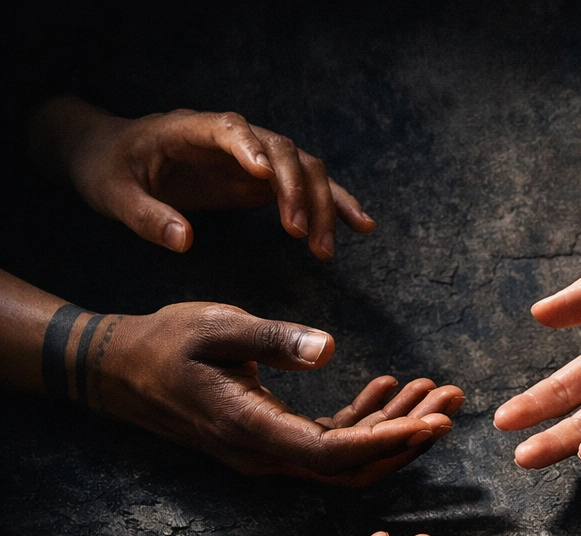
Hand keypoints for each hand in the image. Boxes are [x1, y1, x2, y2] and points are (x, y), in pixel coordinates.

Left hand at [35, 97, 372, 258]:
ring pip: (304, 168)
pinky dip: (334, 205)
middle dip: (298, 192)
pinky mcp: (262, 180)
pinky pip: (306, 187)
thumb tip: (185, 241)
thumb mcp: (113, 195)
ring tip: (324, 251)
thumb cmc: (110, 171)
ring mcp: (252, 158)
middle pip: (282, 151)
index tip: (263, 177)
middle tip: (301, 237)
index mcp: (189, 130)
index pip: (229, 129)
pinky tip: (360, 226)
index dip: (250, 148)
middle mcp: (232, 138)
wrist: (114, 157)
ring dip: (322, 206)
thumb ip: (146, 217)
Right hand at [90, 302, 462, 483]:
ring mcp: (272, 452)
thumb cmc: (163, 345)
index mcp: (256, 433)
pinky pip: (330, 440)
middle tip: (452, 400)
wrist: (119, 371)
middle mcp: (269, 455)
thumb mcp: (217, 327)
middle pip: (356, 464)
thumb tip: (332, 350)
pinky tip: (388, 387)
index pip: (338, 452)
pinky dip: (364, 417)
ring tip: (435, 390)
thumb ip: (275, 340)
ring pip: (348, 455)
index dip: (391, 440)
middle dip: (409, 436)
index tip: (437, 422)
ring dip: (394, 426)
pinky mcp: (273, 438)